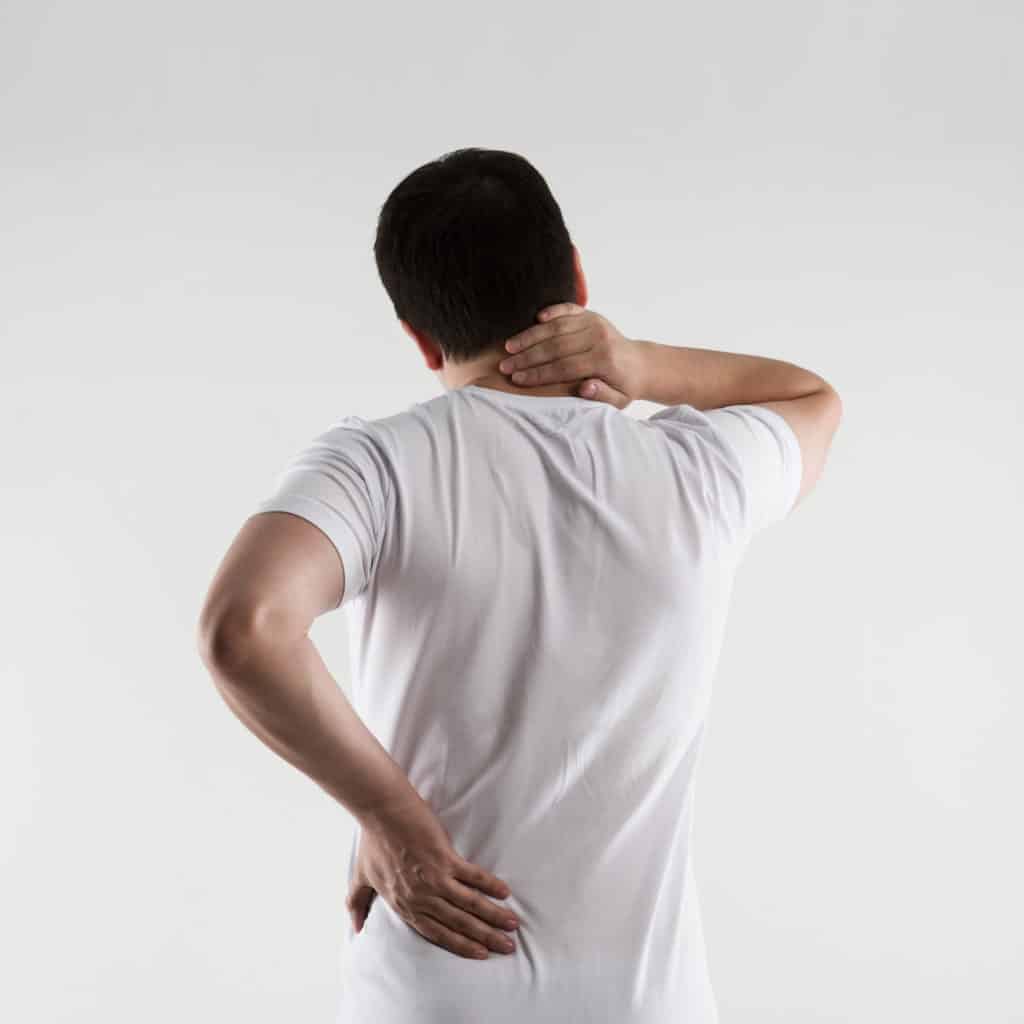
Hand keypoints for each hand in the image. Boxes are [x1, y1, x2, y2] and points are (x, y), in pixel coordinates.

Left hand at [346, 794, 519, 959]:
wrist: (380, 810)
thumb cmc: (372, 841)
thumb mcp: (360, 877)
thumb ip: (357, 904)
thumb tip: (355, 928)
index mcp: (403, 905)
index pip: (436, 933)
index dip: (460, 945)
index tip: (480, 954)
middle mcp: (421, 897)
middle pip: (459, 923)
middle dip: (485, 937)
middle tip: (507, 947)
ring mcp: (434, 879)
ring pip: (469, 905)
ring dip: (493, 916)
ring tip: (512, 925)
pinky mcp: (444, 858)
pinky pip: (472, 876)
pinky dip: (489, 885)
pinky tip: (504, 893)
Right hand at [497, 303, 645, 407]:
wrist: (640, 364)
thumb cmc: (624, 387)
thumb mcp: (618, 401)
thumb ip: (602, 396)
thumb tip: (584, 386)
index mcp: (604, 360)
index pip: (564, 367)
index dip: (538, 374)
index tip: (517, 379)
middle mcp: (599, 338)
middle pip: (556, 346)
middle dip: (527, 357)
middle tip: (505, 365)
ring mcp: (595, 323)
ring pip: (557, 327)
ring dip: (530, 336)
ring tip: (509, 346)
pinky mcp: (592, 315)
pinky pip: (569, 310)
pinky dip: (552, 311)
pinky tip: (536, 318)